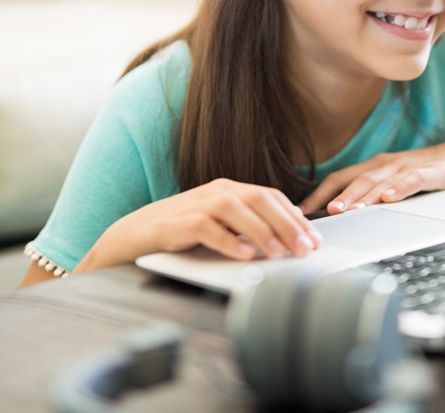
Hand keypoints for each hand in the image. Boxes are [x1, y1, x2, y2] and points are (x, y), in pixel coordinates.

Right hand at [74, 179, 322, 272]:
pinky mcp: (175, 223)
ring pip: (235, 209)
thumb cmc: (180, 233)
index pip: (271, 197)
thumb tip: (288, 235)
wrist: (130, 236)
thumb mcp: (219, 226)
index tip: (314, 239)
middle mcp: (215, 192)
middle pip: (259, 199)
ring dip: (261, 231)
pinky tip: (244, 255)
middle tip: (305, 248)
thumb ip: (248, 226)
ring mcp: (194, 204)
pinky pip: (206, 228)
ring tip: (279, 252)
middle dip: (287, 224)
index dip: (295, 217)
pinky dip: (228, 241)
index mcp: (229, 190)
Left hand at [299, 137, 444, 214]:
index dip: (320, 193)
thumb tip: (335, 215)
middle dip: (340, 197)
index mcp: (373, 167)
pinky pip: (414, 180)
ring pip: (382, 181)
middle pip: (358, 179)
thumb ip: (367, 194)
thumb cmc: (421, 173)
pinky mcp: (431, 172)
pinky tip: (391, 198)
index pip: (340, 177)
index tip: (302, 210)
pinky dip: (401, 188)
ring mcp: (407, 167)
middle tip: (325, 213)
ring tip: (352, 210)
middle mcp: (386, 165)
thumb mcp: (390, 181)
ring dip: (365, 196)